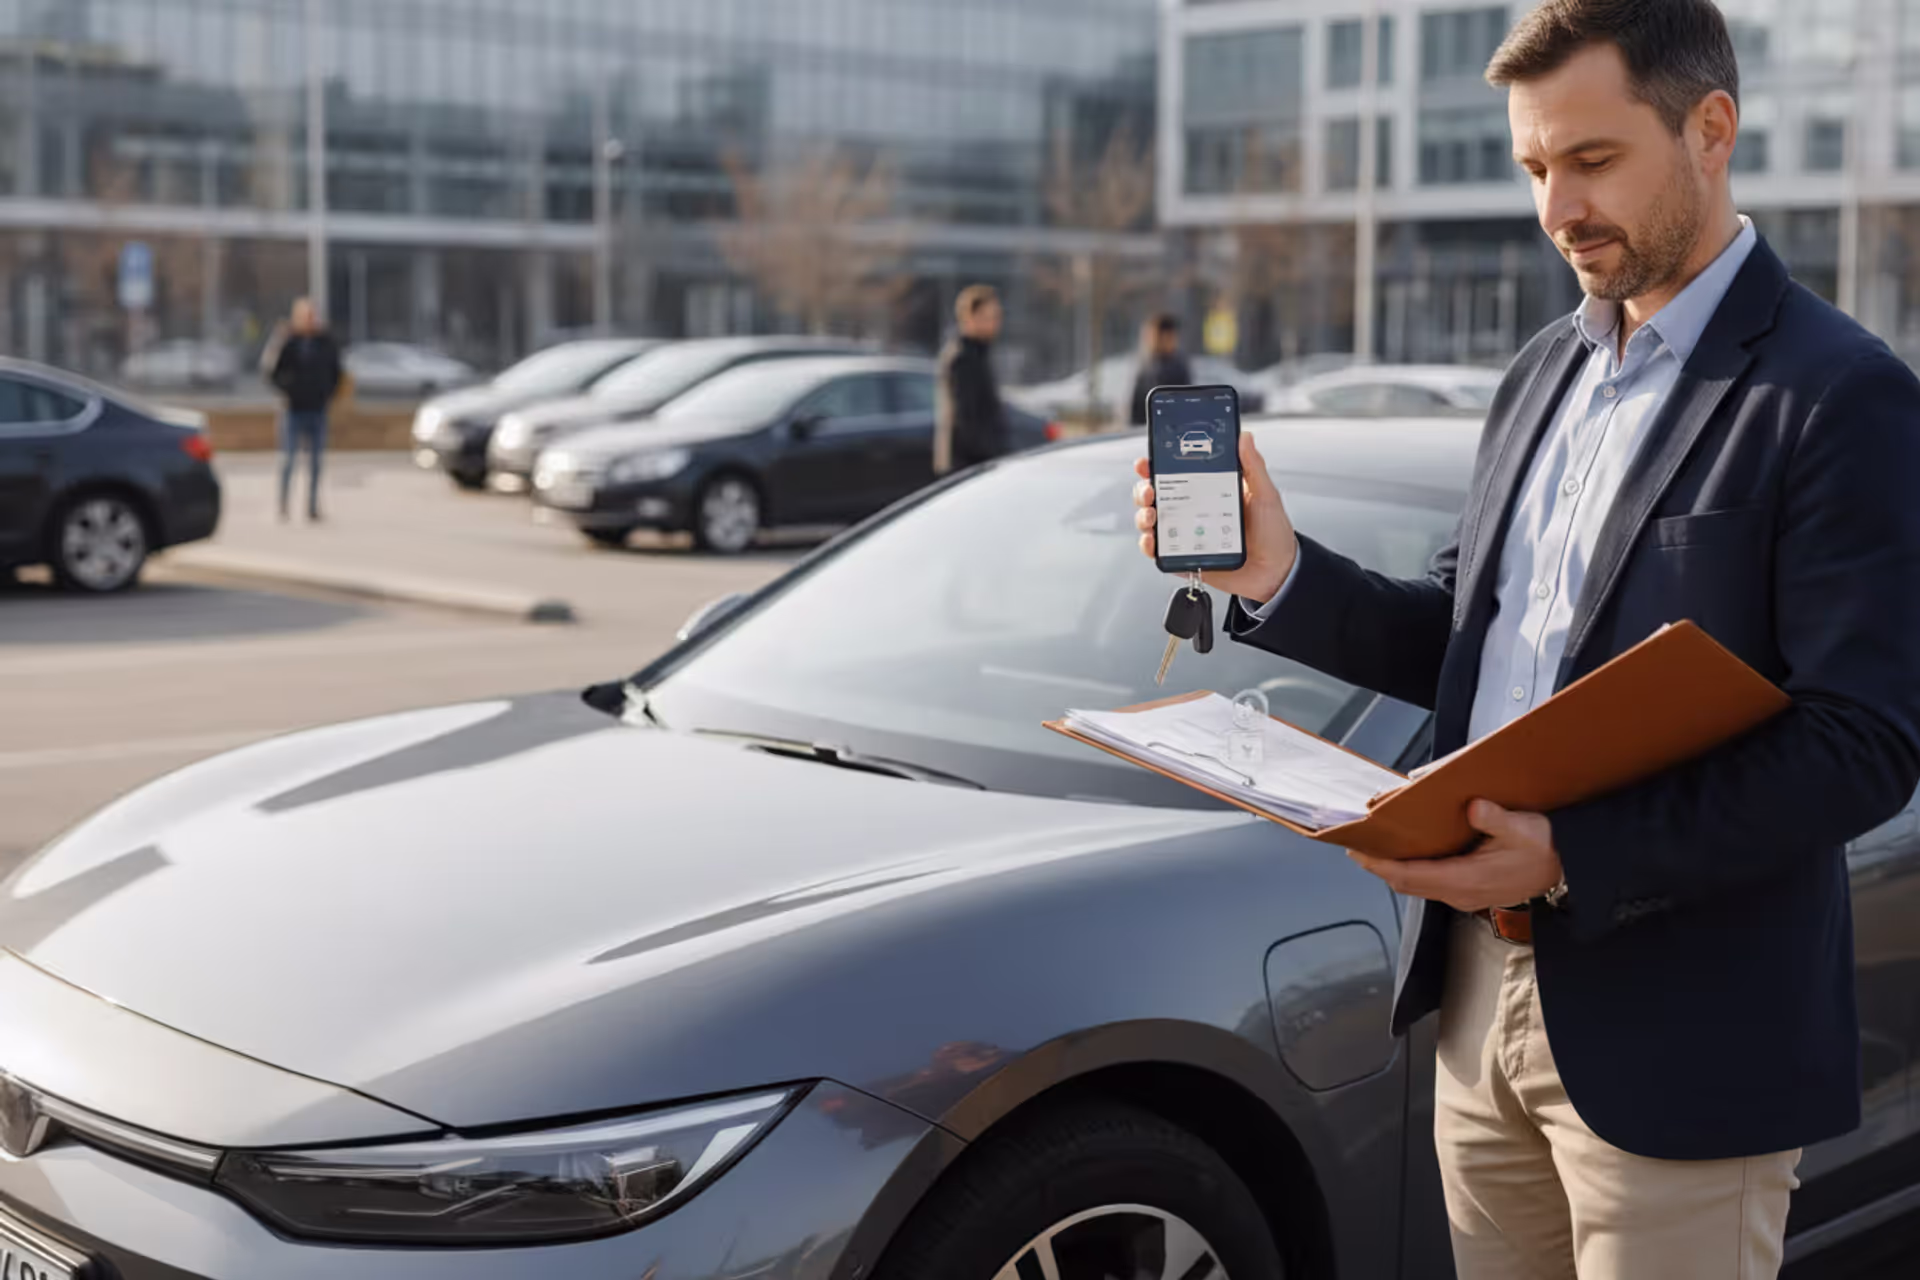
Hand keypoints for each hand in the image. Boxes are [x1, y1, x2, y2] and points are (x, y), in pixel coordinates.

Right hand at [1133, 433, 1298, 601]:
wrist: (1277, 571)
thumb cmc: (1272, 531)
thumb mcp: (1265, 494)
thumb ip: (1253, 466)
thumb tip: (1245, 437)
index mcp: (1207, 490)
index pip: (1174, 473)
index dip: (1155, 465)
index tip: (1146, 462)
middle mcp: (1192, 510)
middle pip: (1155, 495)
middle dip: (1143, 490)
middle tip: (1149, 491)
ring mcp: (1186, 534)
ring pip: (1152, 521)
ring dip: (1143, 516)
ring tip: (1151, 517)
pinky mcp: (1184, 557)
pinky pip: (1159, 552)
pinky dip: (1149, 546)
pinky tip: (1153, 542)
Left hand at [1347, 800, 1564, 912]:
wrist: (1566, 871)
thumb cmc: (1545, 847)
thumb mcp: (1524, 828)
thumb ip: (1496, 819)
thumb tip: (1473, 807)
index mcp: (1468, 879)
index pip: (1411, 876)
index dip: (1381, 865)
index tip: (1358, 851)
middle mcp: (1460, 893)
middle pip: (1406, 884)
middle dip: (1379, 866)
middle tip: (1357, 845)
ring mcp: (1464, 895)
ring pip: (1416, 886)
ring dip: (1393, 869)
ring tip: (1376, 846)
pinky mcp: (1468, 892)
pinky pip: (1429, 883)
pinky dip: (1411, 870)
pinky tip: (1407, 851)